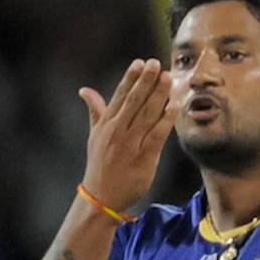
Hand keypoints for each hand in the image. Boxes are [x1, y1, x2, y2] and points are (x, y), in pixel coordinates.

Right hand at [78, 58, 178, 212]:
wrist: (101, 197)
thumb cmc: (100, 165)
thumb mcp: (94, 136)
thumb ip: (95, 111)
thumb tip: (85, 90)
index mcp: (106, 124)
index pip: (119, 96)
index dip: (130, 78)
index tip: (140, 62)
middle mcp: (118, 131)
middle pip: (134, 101)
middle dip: (145, 81)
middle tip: (156, 63)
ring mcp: (131, 144)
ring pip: (147, 115)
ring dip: (158, 95)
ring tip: (168, 78)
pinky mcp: (144, 158)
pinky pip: (157, 135)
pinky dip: (166, 120)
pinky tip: (174, 106)